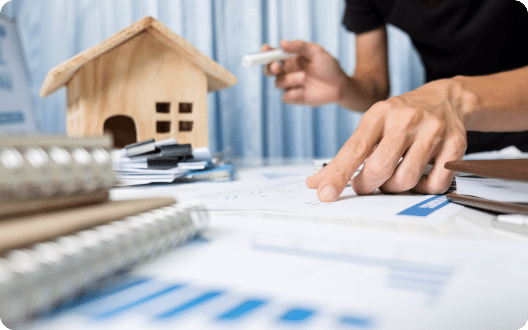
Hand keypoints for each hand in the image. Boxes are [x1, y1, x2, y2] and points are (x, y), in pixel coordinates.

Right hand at [263, 40, 348, 106]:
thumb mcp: (316, 51)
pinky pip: (285, 97)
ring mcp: (290, 86)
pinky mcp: (295, 98)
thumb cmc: (328, 66)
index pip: (272, 56)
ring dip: (290, 79)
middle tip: (277, 65)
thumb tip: (281, 43)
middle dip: (269, 67)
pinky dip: (293, 93)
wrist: (339, 85)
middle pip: (269, 71)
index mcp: (289, 60)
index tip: (265, 49)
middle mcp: (287, 72)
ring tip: (305, 77)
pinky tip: (304, 90)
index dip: (266, 53)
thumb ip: (299, 46)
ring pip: (278, 83)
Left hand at [306, 79, 468, 200]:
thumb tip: (315, 183)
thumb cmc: (400, 117)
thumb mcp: (371, 126)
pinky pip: (434, 184)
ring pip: (405, 180)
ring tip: (393, 176)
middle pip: (380, 169)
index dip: (337, 175)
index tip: (325, 194)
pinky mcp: (455, 145)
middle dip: (367, 185)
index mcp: (379, 114)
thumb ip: (345, 155)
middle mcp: (406, 119)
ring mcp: (433, 131)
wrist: (446, 98)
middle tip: (366, 184)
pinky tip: (419, 175)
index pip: (354, 149)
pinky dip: (423, 188)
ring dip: (394, 188)